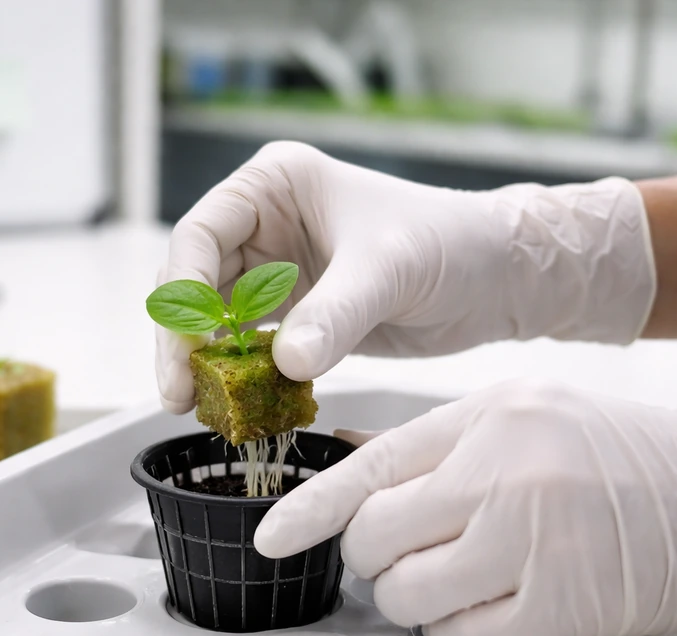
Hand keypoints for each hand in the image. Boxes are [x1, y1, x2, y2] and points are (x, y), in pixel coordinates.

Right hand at [157, 141, 654, 412]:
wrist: (496, 278)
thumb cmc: (450, 243)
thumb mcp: (389, 269)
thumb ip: (336, 313)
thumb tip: (285, 363)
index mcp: (276, 186)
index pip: (201, 233)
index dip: (184, 290)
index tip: (189, 343)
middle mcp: (266, 225)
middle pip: (195, 282)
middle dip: (183, 338)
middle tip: (179, 392)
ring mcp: (276, 271)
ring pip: (214, 320)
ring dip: (204, 363)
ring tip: (199, 408)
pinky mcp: (295, 314)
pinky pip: (249, 347)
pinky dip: (239, 376)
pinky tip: (236, 405)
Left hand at [253, 378, 676, 635]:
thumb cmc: (627, 455)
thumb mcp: (528, 413)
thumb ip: (446, 446)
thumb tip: (365, 482)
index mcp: (487, 415)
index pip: (370, 467)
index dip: (310, 509)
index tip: (273, 538)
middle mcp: (501, 471)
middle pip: (375, 536)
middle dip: (373, 558)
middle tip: (401, 557)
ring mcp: (530, 538)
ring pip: (407, 593)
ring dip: (412, 600)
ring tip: (452, 583)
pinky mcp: (562, 604)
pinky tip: (488, 612)